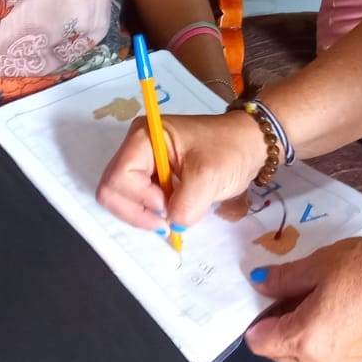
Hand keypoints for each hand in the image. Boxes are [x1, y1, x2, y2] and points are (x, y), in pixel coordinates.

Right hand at [95, 108, 267, 229]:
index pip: (119, 178)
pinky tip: (173, 209)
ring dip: (145, 213)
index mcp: (144, 137)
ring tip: (174, 211)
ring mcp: (142, 161)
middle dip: (138, 210)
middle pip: (113, 190)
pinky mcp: (151, 175)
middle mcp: (136, 147)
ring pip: (122, 199)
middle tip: (168, 216)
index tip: (169, 203)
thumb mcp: (209, 177)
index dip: (140, 199)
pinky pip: (137, 201)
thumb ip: (185, 205)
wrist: (249, 144)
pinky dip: (151, 212)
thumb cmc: (230, 150)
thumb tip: (172, 224)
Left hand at [244, 238, 361, 361]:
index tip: (263, 294)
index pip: (259, 342)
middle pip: (278, 351)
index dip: (255, 318)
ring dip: (295, 330)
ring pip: (300, 354)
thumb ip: (284, 278)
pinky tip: (330, 306)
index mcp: (304, 339)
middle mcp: (318, 361)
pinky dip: (317, 335)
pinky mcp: (357, 360)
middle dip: (274, 325)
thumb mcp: (318, 265)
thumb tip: (259, 282)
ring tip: (309, 294)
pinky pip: (323, 353)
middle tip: (284, 290)